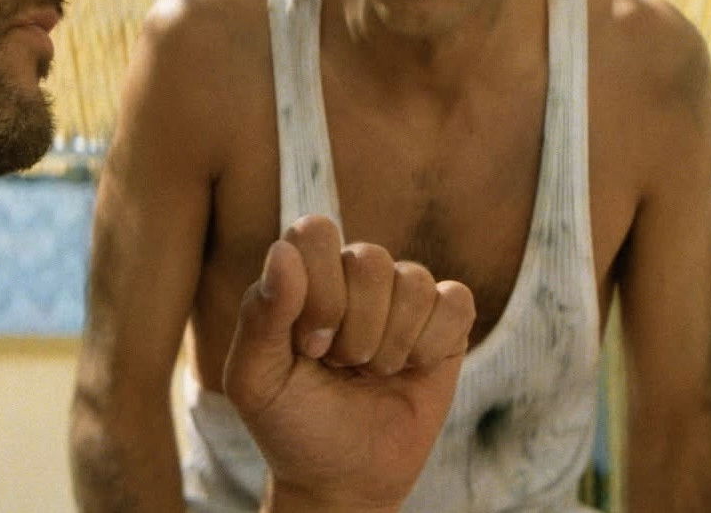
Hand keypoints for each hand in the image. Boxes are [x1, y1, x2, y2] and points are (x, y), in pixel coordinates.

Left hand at [223, 215, 474, 512]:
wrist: (342, 476)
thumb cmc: (291, 422)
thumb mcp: (256, 379)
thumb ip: (261, 315)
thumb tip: (283, 252)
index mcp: (300, 272)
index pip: (316, 233)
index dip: (319, 291)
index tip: (310, 346)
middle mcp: (350, 273)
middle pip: (369, 260)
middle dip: (356, 329)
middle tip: (341, 365)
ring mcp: (400, 294)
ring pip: (413, 281)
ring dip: (391, 345)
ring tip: (371, 372)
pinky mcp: (445, 321)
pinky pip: (454, 301)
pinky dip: (432, 345)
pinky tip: (411, 368)